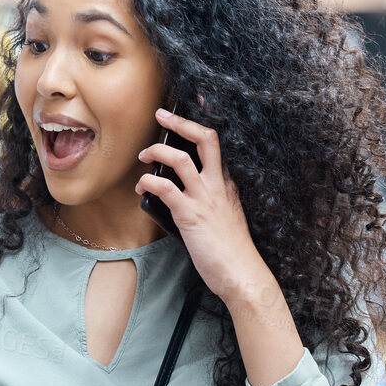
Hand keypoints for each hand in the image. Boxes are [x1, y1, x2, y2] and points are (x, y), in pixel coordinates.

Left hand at [136, 107, 273, 302]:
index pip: (215, 145)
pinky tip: (142, 184)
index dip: (198, 126)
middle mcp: (217, 185)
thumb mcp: (225, 218)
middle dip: (181, 122)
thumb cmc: (231, 252)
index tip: (186, 112)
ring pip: (180, 159)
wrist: (242, 273)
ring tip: (144, 155)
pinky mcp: (190, 215)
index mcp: (226, 184)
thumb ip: (209, 203)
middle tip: (161, 115)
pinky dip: (149, 181)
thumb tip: (182, 199)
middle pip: (205, 139)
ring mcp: (204, 199)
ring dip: (157, 151)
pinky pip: (165, 188)